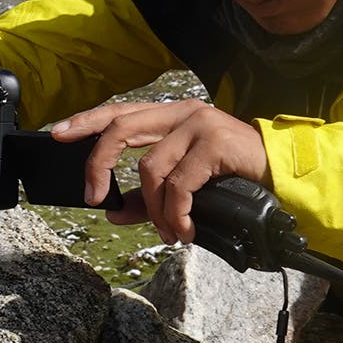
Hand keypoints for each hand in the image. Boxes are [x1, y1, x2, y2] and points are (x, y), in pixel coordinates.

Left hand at [49, 99, 269, 244]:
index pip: (119, 111)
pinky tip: (184, 230)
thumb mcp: (187, 188)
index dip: (86, 121)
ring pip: (150, 166)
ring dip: (153, 208)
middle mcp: (182, 112)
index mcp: (171, 116)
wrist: (284, 179)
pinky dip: (176, 212)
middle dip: (99, 163)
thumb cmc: (235, 180)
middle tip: (95, 197)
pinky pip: (179, 182)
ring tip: (168, 231)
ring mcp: (199, 124)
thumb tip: (113, 213)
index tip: (58, 134)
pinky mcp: (215, 142)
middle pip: (122, 128)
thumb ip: (149, 199)